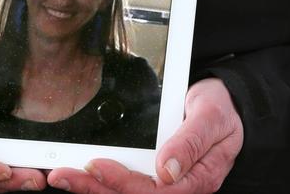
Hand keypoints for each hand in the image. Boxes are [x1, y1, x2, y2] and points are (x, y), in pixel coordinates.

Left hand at [46, 78, 242, 193]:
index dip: (122, 182)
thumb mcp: (211, 118)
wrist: (227, 103)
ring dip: (93, 186)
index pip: (155, 191)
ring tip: (63, 176)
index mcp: (197, 178)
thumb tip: (167, 170)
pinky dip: (102, 179)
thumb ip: (191, 141)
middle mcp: (178, 185)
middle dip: (95, 188)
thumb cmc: (221, 110)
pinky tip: (81, 173)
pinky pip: (127, 179)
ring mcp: (165, 180)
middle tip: (62, 175)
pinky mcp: (154, 171)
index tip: (95, 166)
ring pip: (125, 192)